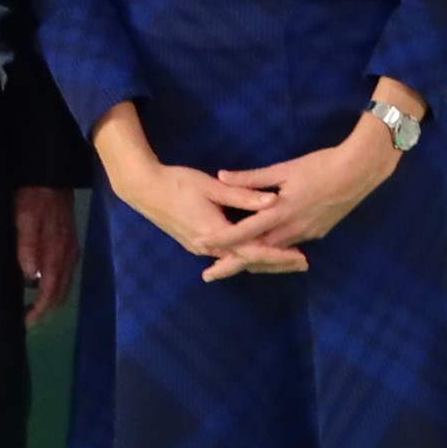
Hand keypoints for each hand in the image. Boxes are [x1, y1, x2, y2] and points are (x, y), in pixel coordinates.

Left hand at [14, 185, 78, 326]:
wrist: (50, 174)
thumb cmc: (32, 196)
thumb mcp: (24, 218)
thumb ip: (27, 246)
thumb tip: (31, 278)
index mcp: (56, 253)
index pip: (50, 292)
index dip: (38, 311)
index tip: (23, 323)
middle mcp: (67, 257)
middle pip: (59, 294)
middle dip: (43, 312)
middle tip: (24, 322)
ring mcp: (71, 251)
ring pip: (63, 286)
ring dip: (49, 301)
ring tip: (31, 309)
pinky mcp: (70, 244)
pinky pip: (64, 274)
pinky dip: (54, 287)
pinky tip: (40, 286)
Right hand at [116, 158, 307, 280]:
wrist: (143, 189)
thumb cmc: (177, 183)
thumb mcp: (212, 186)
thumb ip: (243, 195)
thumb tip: (273, 200)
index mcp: (215, 234)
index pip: (254, 251)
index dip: (279, 255)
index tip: (301, 257)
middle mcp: (209, 247)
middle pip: (249, 261)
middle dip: (276, 263)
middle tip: (303, 264)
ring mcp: (201, 247)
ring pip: (238, 259)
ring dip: (262, 261)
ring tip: (288, 261)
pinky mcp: (196, 243)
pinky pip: (227, 255)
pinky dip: (246, 257)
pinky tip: (259, 255)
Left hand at [211, 85, 424, 262]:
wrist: (359, 172)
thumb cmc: (321, 166)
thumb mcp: (285, 169)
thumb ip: (252, 178)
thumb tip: (222, 176)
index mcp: (280, 212)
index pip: (244, 231)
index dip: (220, 240)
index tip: (200, 245)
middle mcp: (292, 230)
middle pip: (256, 253)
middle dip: (232, 264)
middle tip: (209, 274)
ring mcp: (306, 234)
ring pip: (273, 253)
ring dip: (252, 260)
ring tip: (231, 265)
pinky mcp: (317, 233)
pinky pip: (288, 247)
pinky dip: (272, 252)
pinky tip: (264, 250)